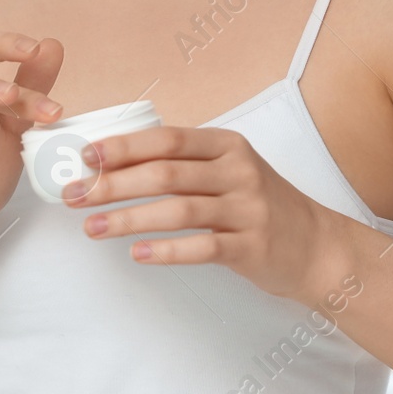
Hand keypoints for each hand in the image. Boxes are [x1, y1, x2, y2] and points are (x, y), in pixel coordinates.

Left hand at [61, 125, 349, 302]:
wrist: (317, 247)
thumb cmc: (258, 205)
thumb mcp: (228, 170)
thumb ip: (182, 164)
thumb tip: (112, 164)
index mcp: (226, 146)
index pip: (167, 139)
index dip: (123, 146)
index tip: (85, 157)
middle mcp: (238, 171)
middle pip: (165, 174)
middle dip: (112, 185)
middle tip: (74, 196)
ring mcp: (247, 209)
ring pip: (177, 210)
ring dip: (127, 219)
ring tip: (91, 228)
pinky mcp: (252, 246)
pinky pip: (202, 247)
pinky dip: (165, 251)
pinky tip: (136, 254)